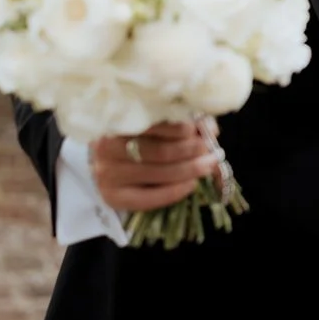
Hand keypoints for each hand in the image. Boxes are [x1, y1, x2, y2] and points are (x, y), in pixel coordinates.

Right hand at [89, 120, 222, 211]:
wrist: (111, 162)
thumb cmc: (139, 136)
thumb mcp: (158, 123)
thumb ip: (182, 121)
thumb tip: (209, 128)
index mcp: (117, 121)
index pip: (154, 123)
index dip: (182, 127)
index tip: (200, 129)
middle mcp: (107, 148)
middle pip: (160, 150)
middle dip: (192, 150)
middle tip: (211, 150)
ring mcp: (108, 174)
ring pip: (158, 172)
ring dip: (190, 169)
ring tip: (209, 165)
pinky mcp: (113, 197)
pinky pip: (149, 198)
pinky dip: (175, 191)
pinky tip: (191, 184)